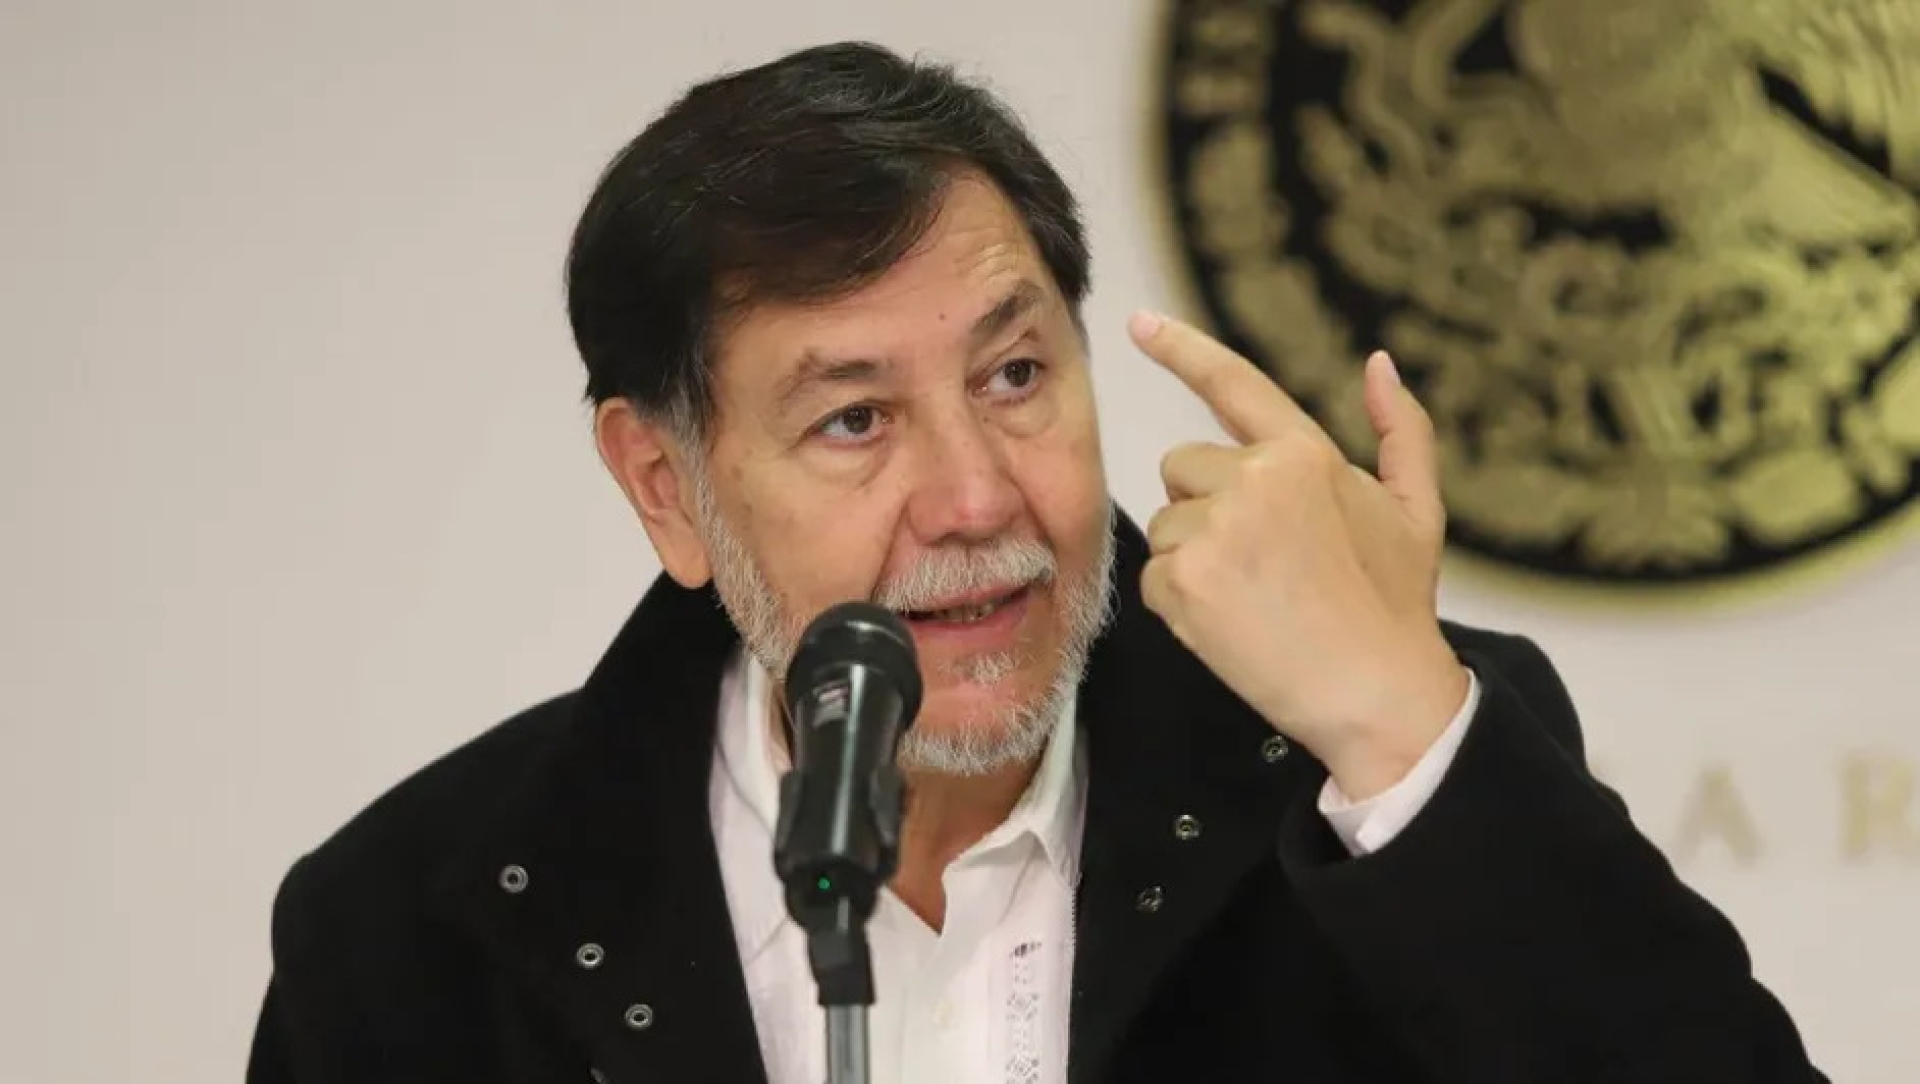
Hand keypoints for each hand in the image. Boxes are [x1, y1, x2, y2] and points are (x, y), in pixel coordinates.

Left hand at [1130, 311, 1470, 800]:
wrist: (1379, 695)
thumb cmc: (1395, 607)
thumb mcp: (1416, 511)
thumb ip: (1403, 431)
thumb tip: (1380, 363)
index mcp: (1304, 453)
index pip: (1232, 384)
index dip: (1181, 347)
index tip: (1136, 320)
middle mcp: (1255, 479)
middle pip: (1181, 470)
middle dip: (1207, 508)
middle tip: (1263, 563)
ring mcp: (1215, 530)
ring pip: (1166, 525)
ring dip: (1196, 559)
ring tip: (1256, 597)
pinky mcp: (1183, 581)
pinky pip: (1156, 576)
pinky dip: (1183, 604)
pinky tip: (1233, 625)